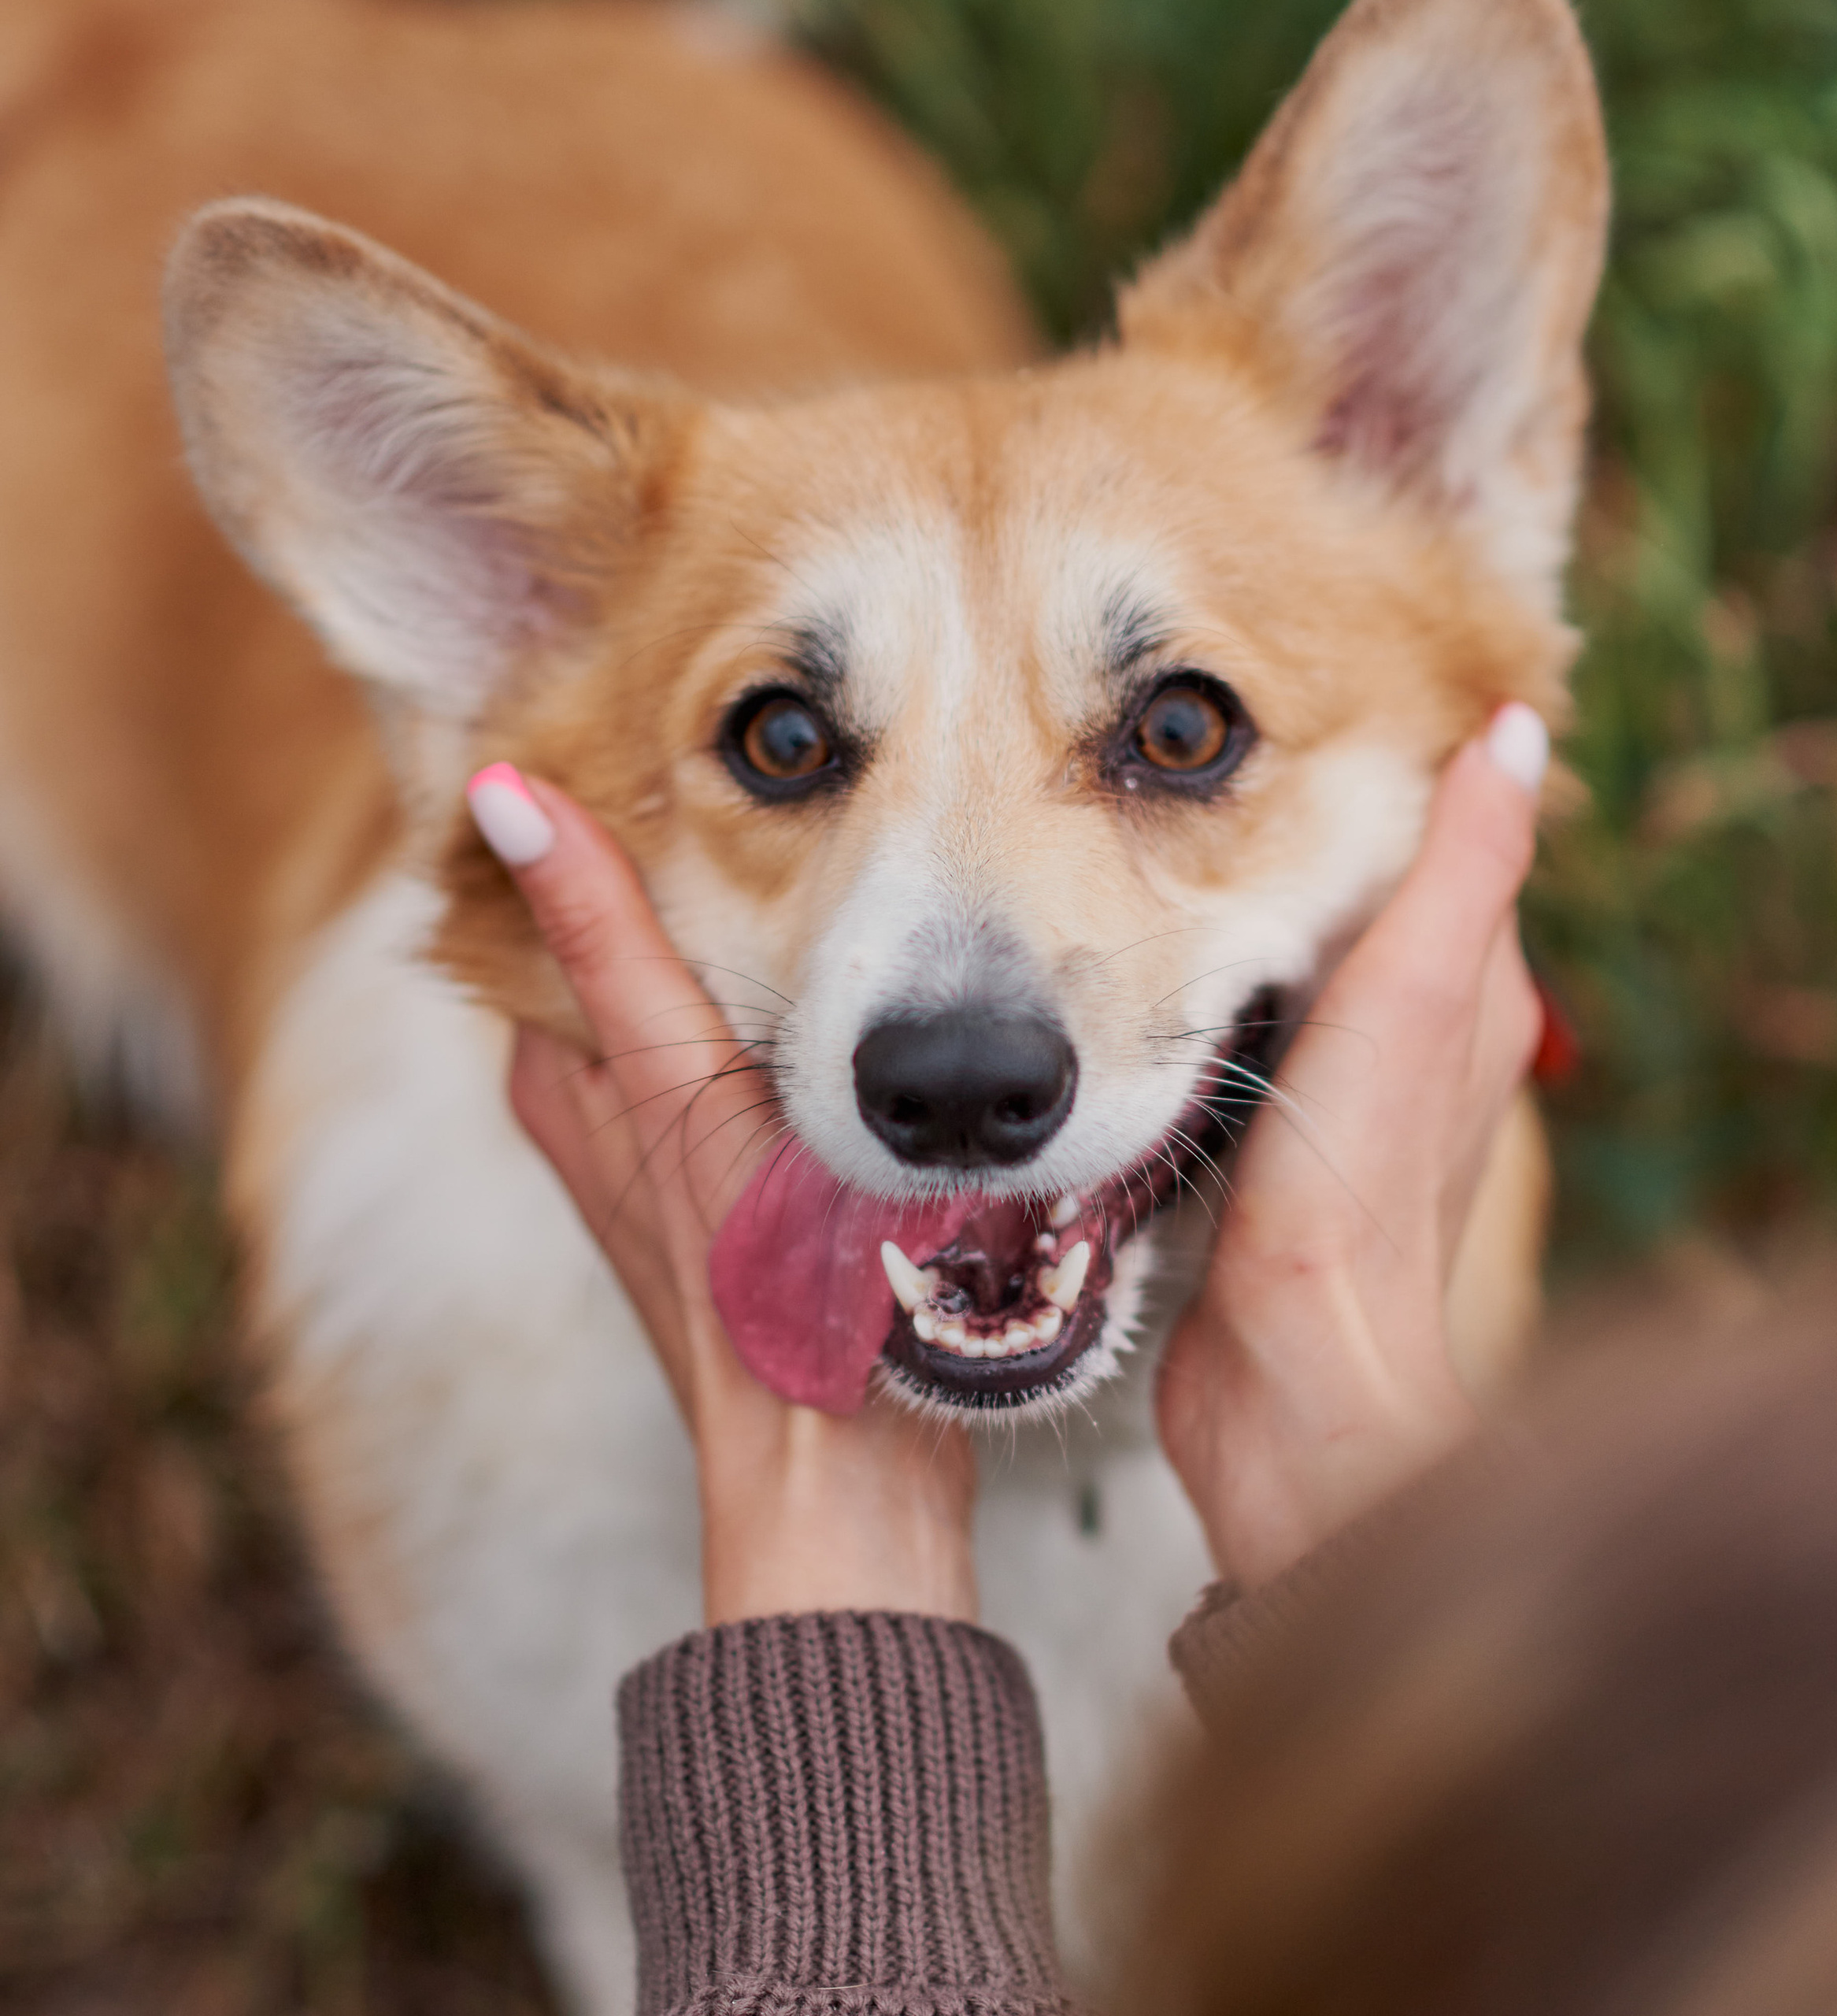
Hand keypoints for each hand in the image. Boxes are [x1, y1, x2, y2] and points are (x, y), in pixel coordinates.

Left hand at [466, 765, 976, 1626]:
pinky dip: (805, 998)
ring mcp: (693, 1142)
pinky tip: (870, 960)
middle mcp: (612, 1104)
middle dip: (683, 858)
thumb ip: (607, 941)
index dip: (584, 815)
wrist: (844, 1461)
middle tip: (763, 753)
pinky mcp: (771, 1174)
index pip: (542, 907)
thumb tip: (503, 794)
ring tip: (830, 821)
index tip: (653, 715)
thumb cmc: (758, 1282)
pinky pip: (777, 1048)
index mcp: (563, 1074)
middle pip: (632, 941)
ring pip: (710, 991)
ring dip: (754, 923)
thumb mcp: (680, 1084)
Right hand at [1157, 706, 1547, 1586]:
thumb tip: (1518, 727)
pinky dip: (1223, 997)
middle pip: (1374, 905)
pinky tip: (1160, 983)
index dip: (1393, 775)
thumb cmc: (1351, 1192)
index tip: (1304, 708)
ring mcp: (1350, 1106)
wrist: (1288, 1379)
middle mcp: (1428, 1050)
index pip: (1454, 847)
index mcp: (1479, 1000)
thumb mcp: (1412, 1002)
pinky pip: (1257, 1041)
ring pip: (1308, 971)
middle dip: (1308, 837)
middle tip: (1205, 766)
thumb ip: (1462, 869)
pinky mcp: (1279, 1156)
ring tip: (1169, 845)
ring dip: (1258, 914)